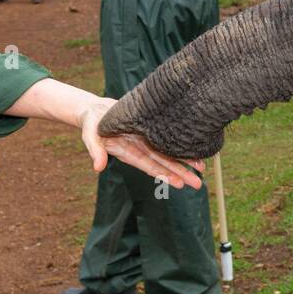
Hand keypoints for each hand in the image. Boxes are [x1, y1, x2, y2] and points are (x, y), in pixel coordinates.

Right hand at [77, 97, 204, 188]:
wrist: (96, 109)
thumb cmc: (92, 124)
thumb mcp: (91, 136)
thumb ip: (95, 151)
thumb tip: (98, 167)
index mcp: (128, 153)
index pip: (150, 167)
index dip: (165, 175)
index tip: (179, 184)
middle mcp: (141, 149)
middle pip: (164, 163)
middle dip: (181, 173)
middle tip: (198, 184)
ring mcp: (147, 140)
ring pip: (169, 152)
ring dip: (185, 161)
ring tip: (201, 169)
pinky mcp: (150, 128)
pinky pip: (168, 138)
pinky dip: (180, 144)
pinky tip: (194, 148)